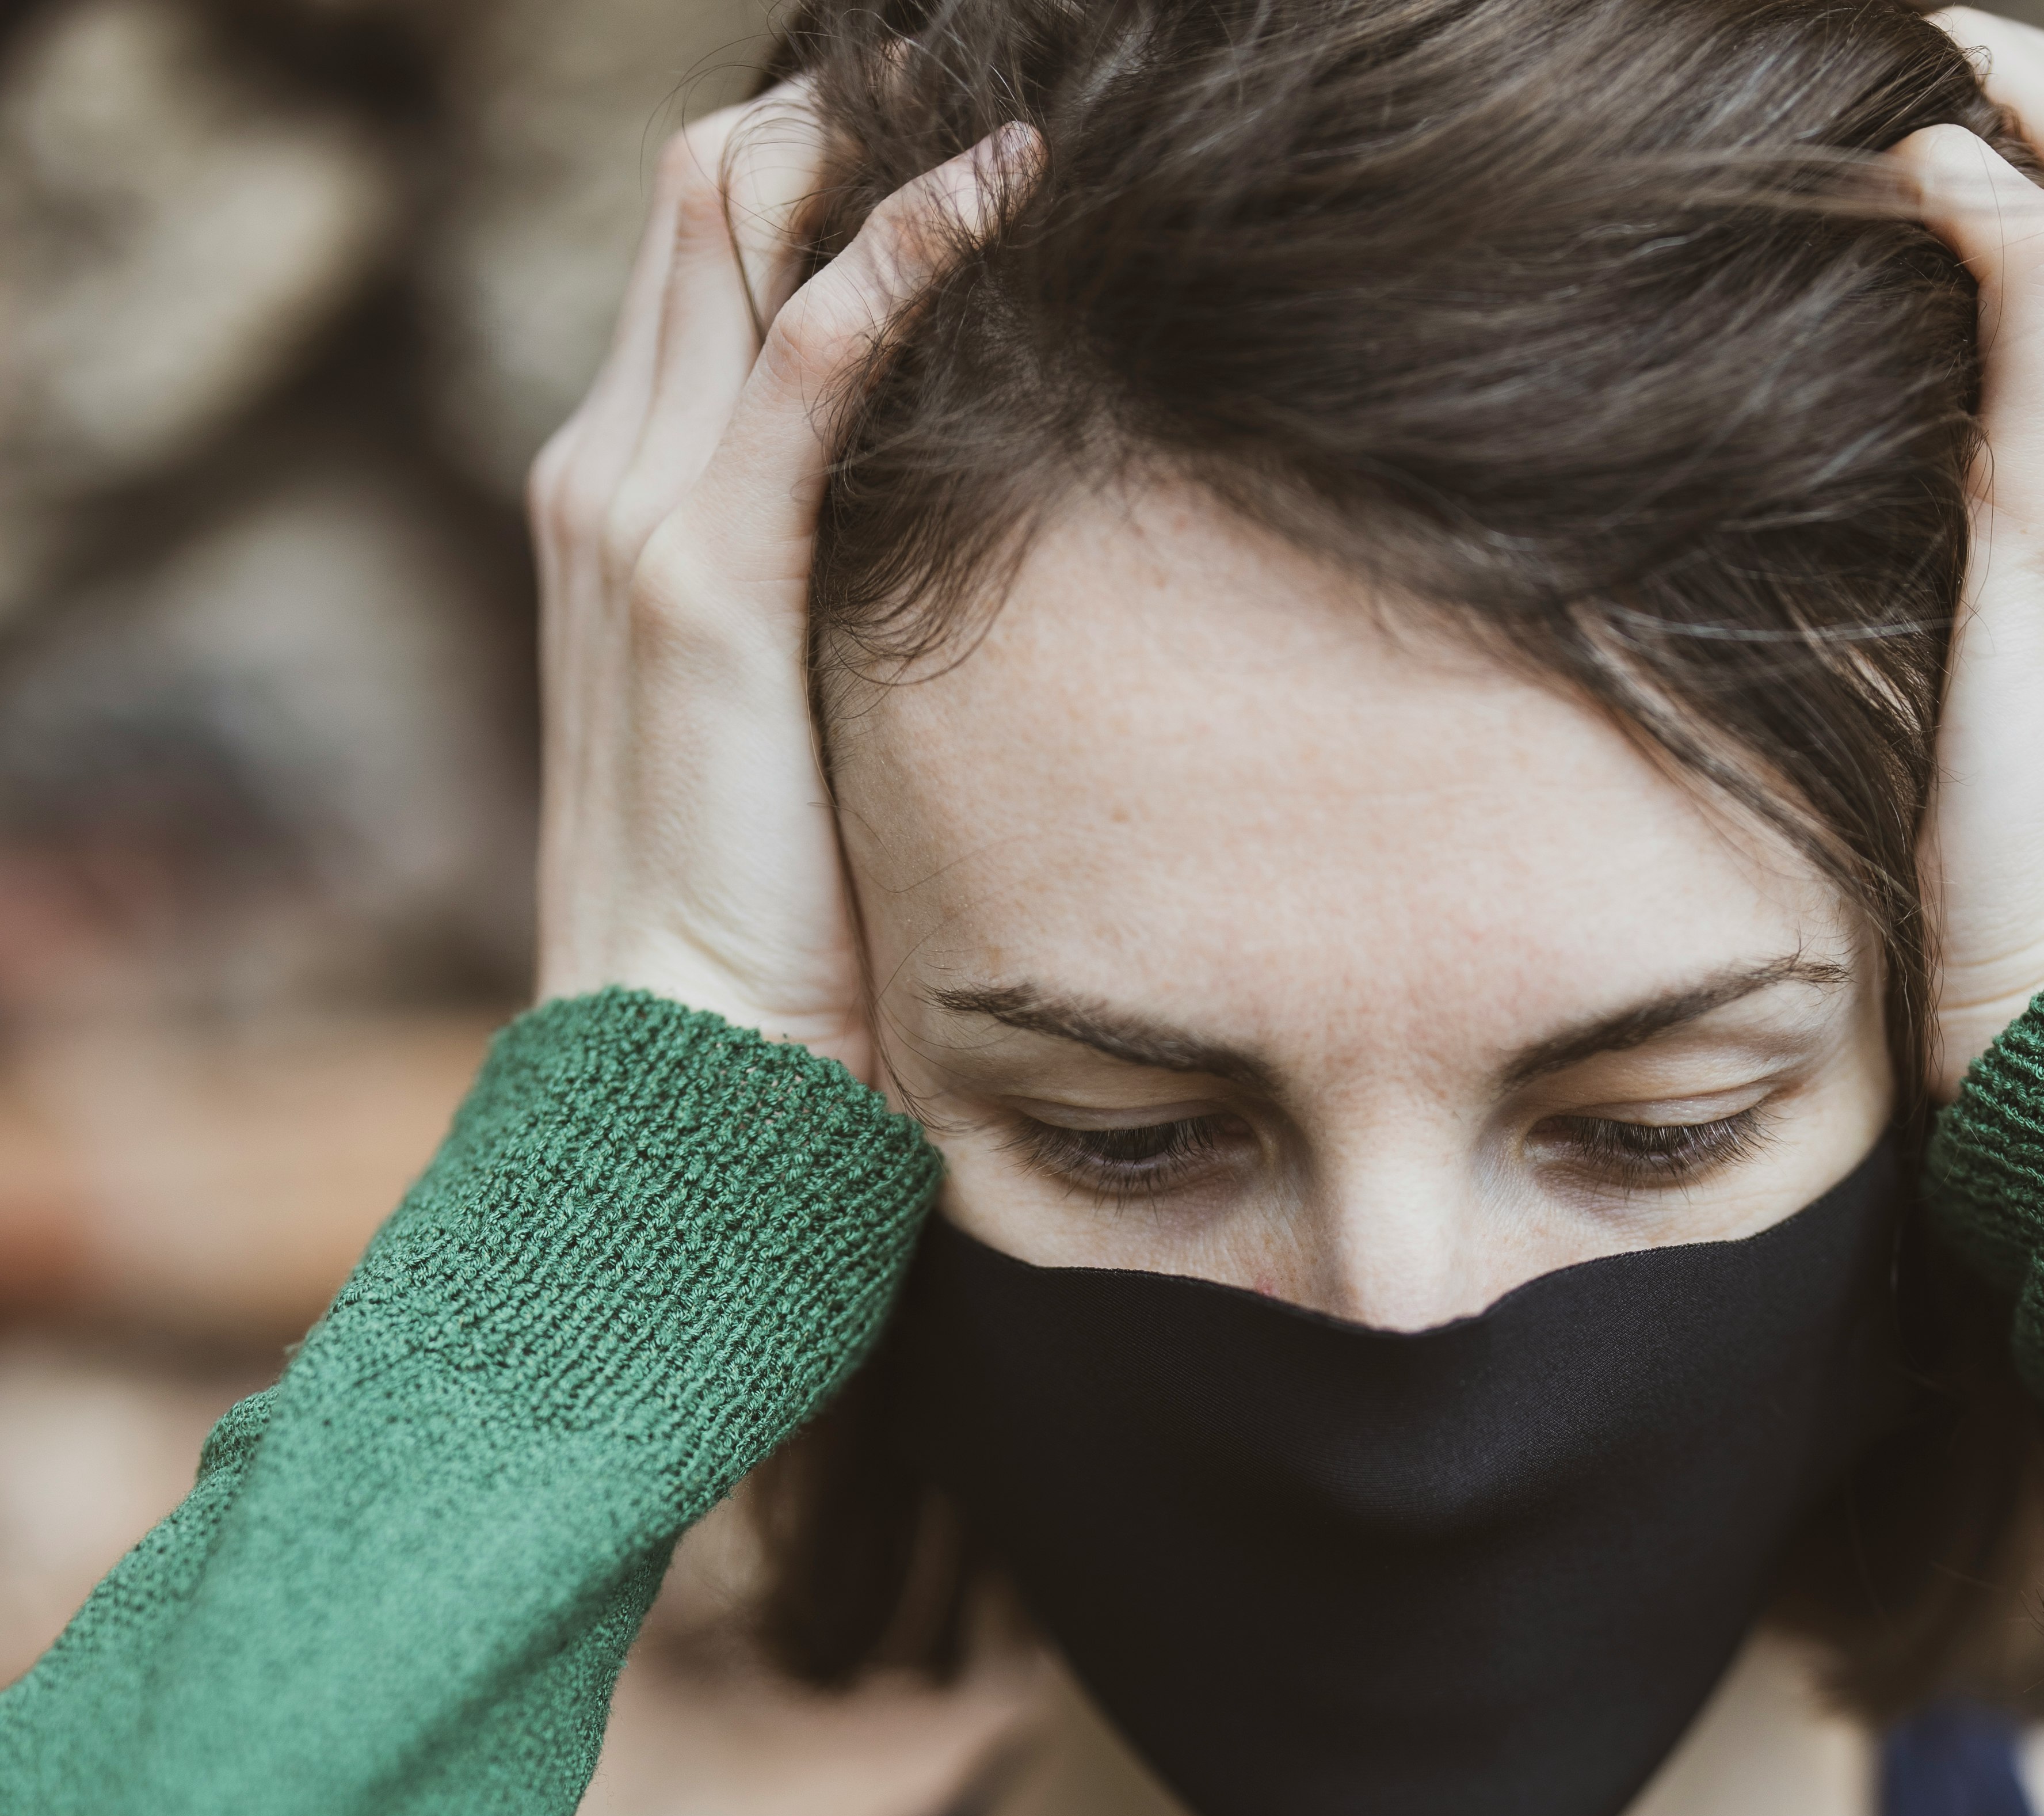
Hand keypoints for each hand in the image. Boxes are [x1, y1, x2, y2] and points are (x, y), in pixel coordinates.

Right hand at [528, 92, 1034, 1083]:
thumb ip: (806, 625)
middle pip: (703, 207)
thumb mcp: (775, 732)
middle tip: (973, 69)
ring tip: (1005, 107)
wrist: (676, 1056)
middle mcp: (605, 479)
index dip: (802, 179)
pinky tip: (999, 188)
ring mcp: (639, 514)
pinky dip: (903, 244)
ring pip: (736, 231)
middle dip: (832, 118)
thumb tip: (915, 580)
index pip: (696, 272)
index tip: (934, 138)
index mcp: (616, 512)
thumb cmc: (754, 930)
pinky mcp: (709, 574)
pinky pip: (810, 348)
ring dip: (868, 143)